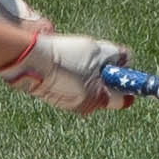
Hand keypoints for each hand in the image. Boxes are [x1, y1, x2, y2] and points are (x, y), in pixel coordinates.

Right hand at [6, 29, 132, 115]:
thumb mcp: (97, 51)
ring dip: (88, 72)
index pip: (124, 99)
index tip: (126, 71)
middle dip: (105, 74)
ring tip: (78, 55)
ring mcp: (67, 103)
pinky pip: (71, 85)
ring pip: (87, 86)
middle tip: (100, 57)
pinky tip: (64, 60)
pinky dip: (73, 74)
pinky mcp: (54, 96)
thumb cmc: (66, 57)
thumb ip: (116, 56)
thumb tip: (127, 58)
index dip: (127, 84)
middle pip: (104, 91)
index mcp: (98, 100)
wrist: (30, 60)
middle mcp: (84, 106)